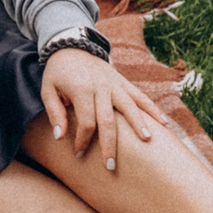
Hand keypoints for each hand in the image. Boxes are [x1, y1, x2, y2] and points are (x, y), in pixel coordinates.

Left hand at [39, 46, 170, 172]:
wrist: (72, 45)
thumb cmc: (58, 73)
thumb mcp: (48, 90)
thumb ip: (54, 113)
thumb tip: (60, 137)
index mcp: (81, 90)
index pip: (86, 121)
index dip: (82, 140)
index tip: (78, 153)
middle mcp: (101, 87)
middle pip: (108, 120)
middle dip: (109, 144)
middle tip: (110, 166)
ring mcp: (115, 84)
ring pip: (129, 107)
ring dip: (138, 125)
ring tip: (146, 142)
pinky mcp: (123, 82)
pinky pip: (140, 97)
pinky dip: (152, 109)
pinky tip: (164, 124)